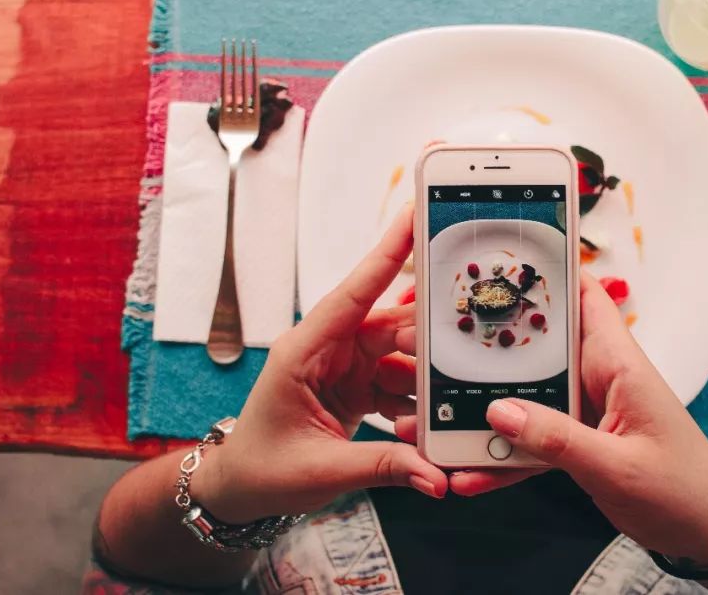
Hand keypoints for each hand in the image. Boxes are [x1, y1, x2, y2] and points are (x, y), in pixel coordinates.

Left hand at [191, 206, 446, 523]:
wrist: (241, 491)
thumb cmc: (262, 470)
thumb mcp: (322, 471)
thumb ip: (384, 467)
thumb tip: (435, 475)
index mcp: (304, 351)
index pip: (352, 295)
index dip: (385, 254)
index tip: (415, 217)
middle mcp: (327, 349)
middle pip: (390, 326)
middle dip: (428, 338)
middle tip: (466, 348)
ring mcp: (344, 366)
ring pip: (402, 355)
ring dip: (425, 381)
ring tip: (444, 407)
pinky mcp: (357, 385)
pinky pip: (399, 382)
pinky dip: (417, 403)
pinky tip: (426, 425)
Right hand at [406, 274, 707, 564]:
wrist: (707, 533)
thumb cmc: (684, 491)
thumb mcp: (618, 467)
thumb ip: (559, 441)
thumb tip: (500, 412)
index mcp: (618, 365)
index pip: (585, 298)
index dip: (549, 272)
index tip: (500, 258)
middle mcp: (598, 379)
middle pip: (537, 347)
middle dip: (489, 346)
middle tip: (435, 344)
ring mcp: (585, 411)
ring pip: (525, 397)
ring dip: (484, 411)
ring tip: (435, 422)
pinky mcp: (578, 442)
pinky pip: (531, 441)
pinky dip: (502, 457)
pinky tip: (469, 474)